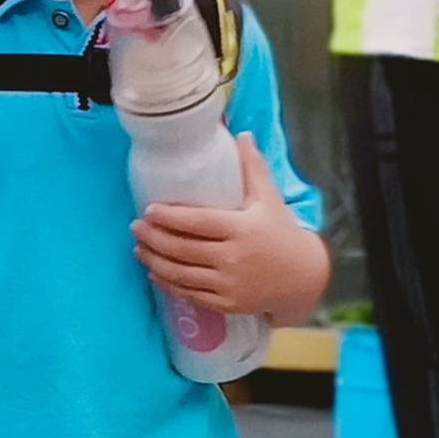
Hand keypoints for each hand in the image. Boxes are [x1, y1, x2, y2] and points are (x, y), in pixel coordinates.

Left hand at [131, 135, 321, 318]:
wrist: (303, 277)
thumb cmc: (282, 232)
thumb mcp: (270, 198)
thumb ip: (253, 167)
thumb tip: (241, 134)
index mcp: (241, 228)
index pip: (196, 222)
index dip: (169, 217)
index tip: (148, 210)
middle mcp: (232, 258)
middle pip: (182, 248)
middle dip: (153, 238)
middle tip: (136, 228)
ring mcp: (228, 284)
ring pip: (181, 274)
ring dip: (155, 261)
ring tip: (139, 249)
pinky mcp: (227, 303)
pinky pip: (190, 294)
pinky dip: (169, 284)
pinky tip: (156, 273)